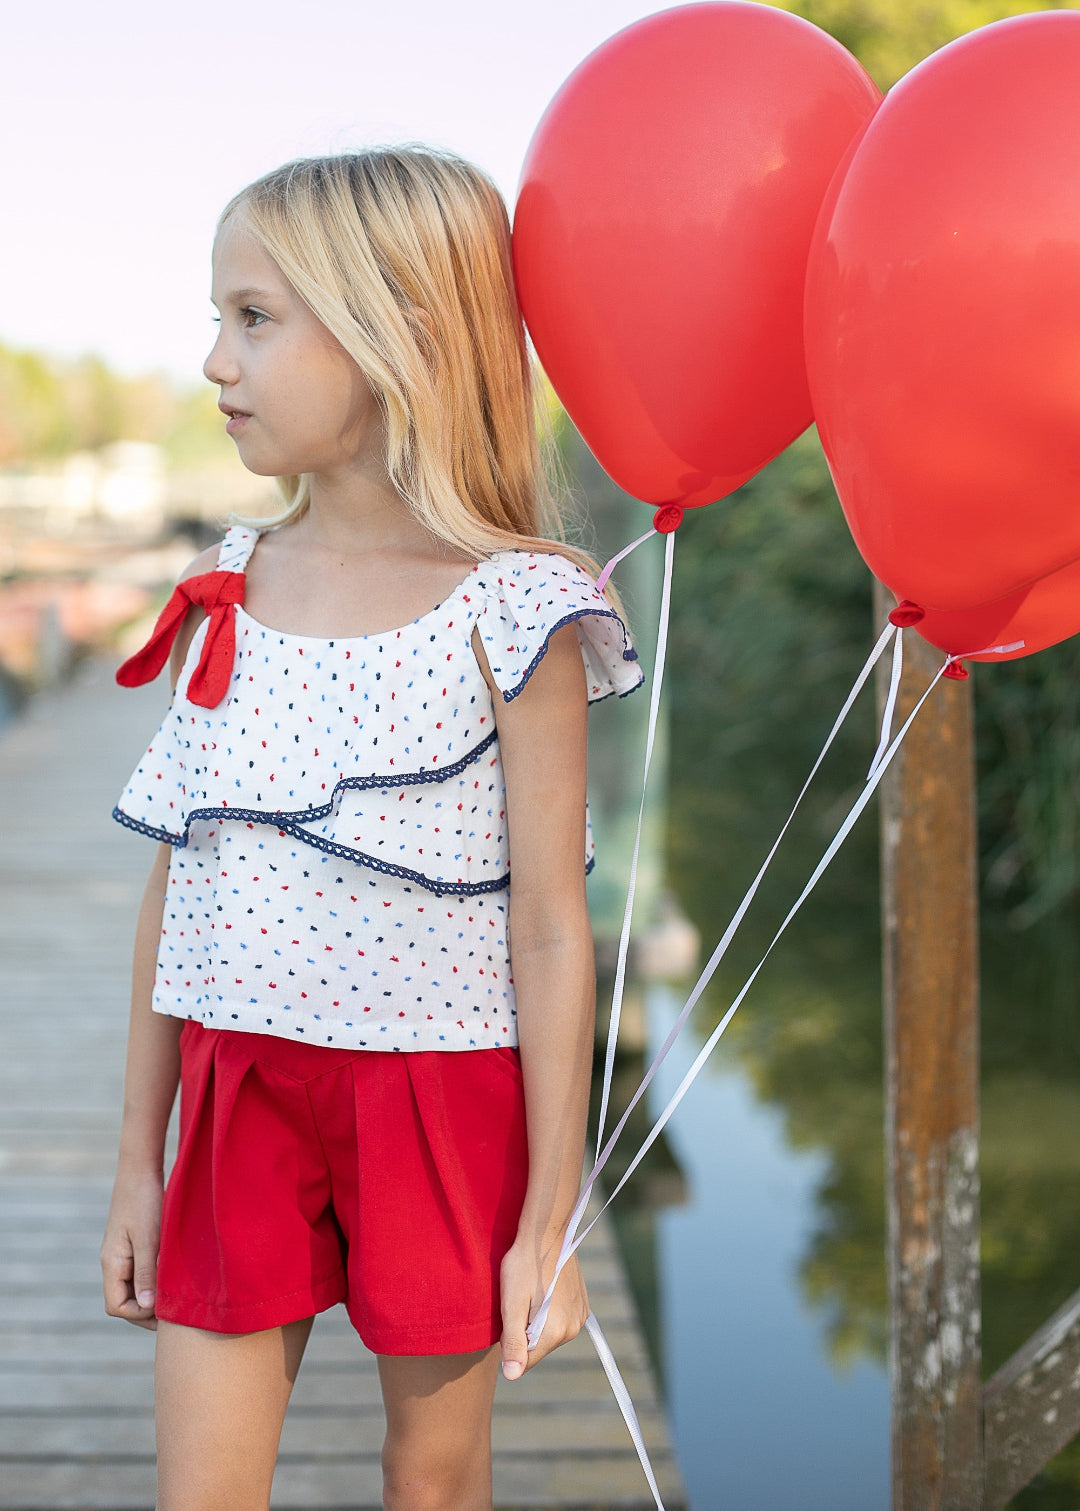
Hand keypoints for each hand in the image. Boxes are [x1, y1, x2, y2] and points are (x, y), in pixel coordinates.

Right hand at [100, 1167, 162, 1330]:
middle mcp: (113, 1262)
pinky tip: (173, 1279)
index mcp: (111, 1263)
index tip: (164, 1309)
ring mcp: (122, 1254)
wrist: (141, 1168)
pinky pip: (140, 1272)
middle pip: (124, 1301)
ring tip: (176, 1299)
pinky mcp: (133, 1245)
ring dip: (152, 1296)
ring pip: (133, 1288)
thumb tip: (148, 1307)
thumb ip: (146, 1272)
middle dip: (147, 1311)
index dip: (139, 1314)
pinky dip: (154, 1280)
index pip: (116, 1306)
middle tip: (175, 1313)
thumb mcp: (148, 1238)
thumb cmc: (144, 1200)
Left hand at [499, 1237, 589, 1380]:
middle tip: (519, 1300)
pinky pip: (559, 1319)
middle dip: (523, 1331)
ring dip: (536, 1320)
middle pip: (538, 1346)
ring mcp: (580, 1316)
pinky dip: (547, 1310)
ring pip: (548, 1333)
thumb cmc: (524, 1265)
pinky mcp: (582, 1304)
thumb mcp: (511, 1303)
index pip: (526, 1361)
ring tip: (530, 1291)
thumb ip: (513, 1342)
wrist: (546, 1232)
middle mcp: (573, 1328)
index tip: (509, 1314)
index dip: (511, 1343)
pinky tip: (542, 1288)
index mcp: (556, 1332)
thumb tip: (512, 1376)